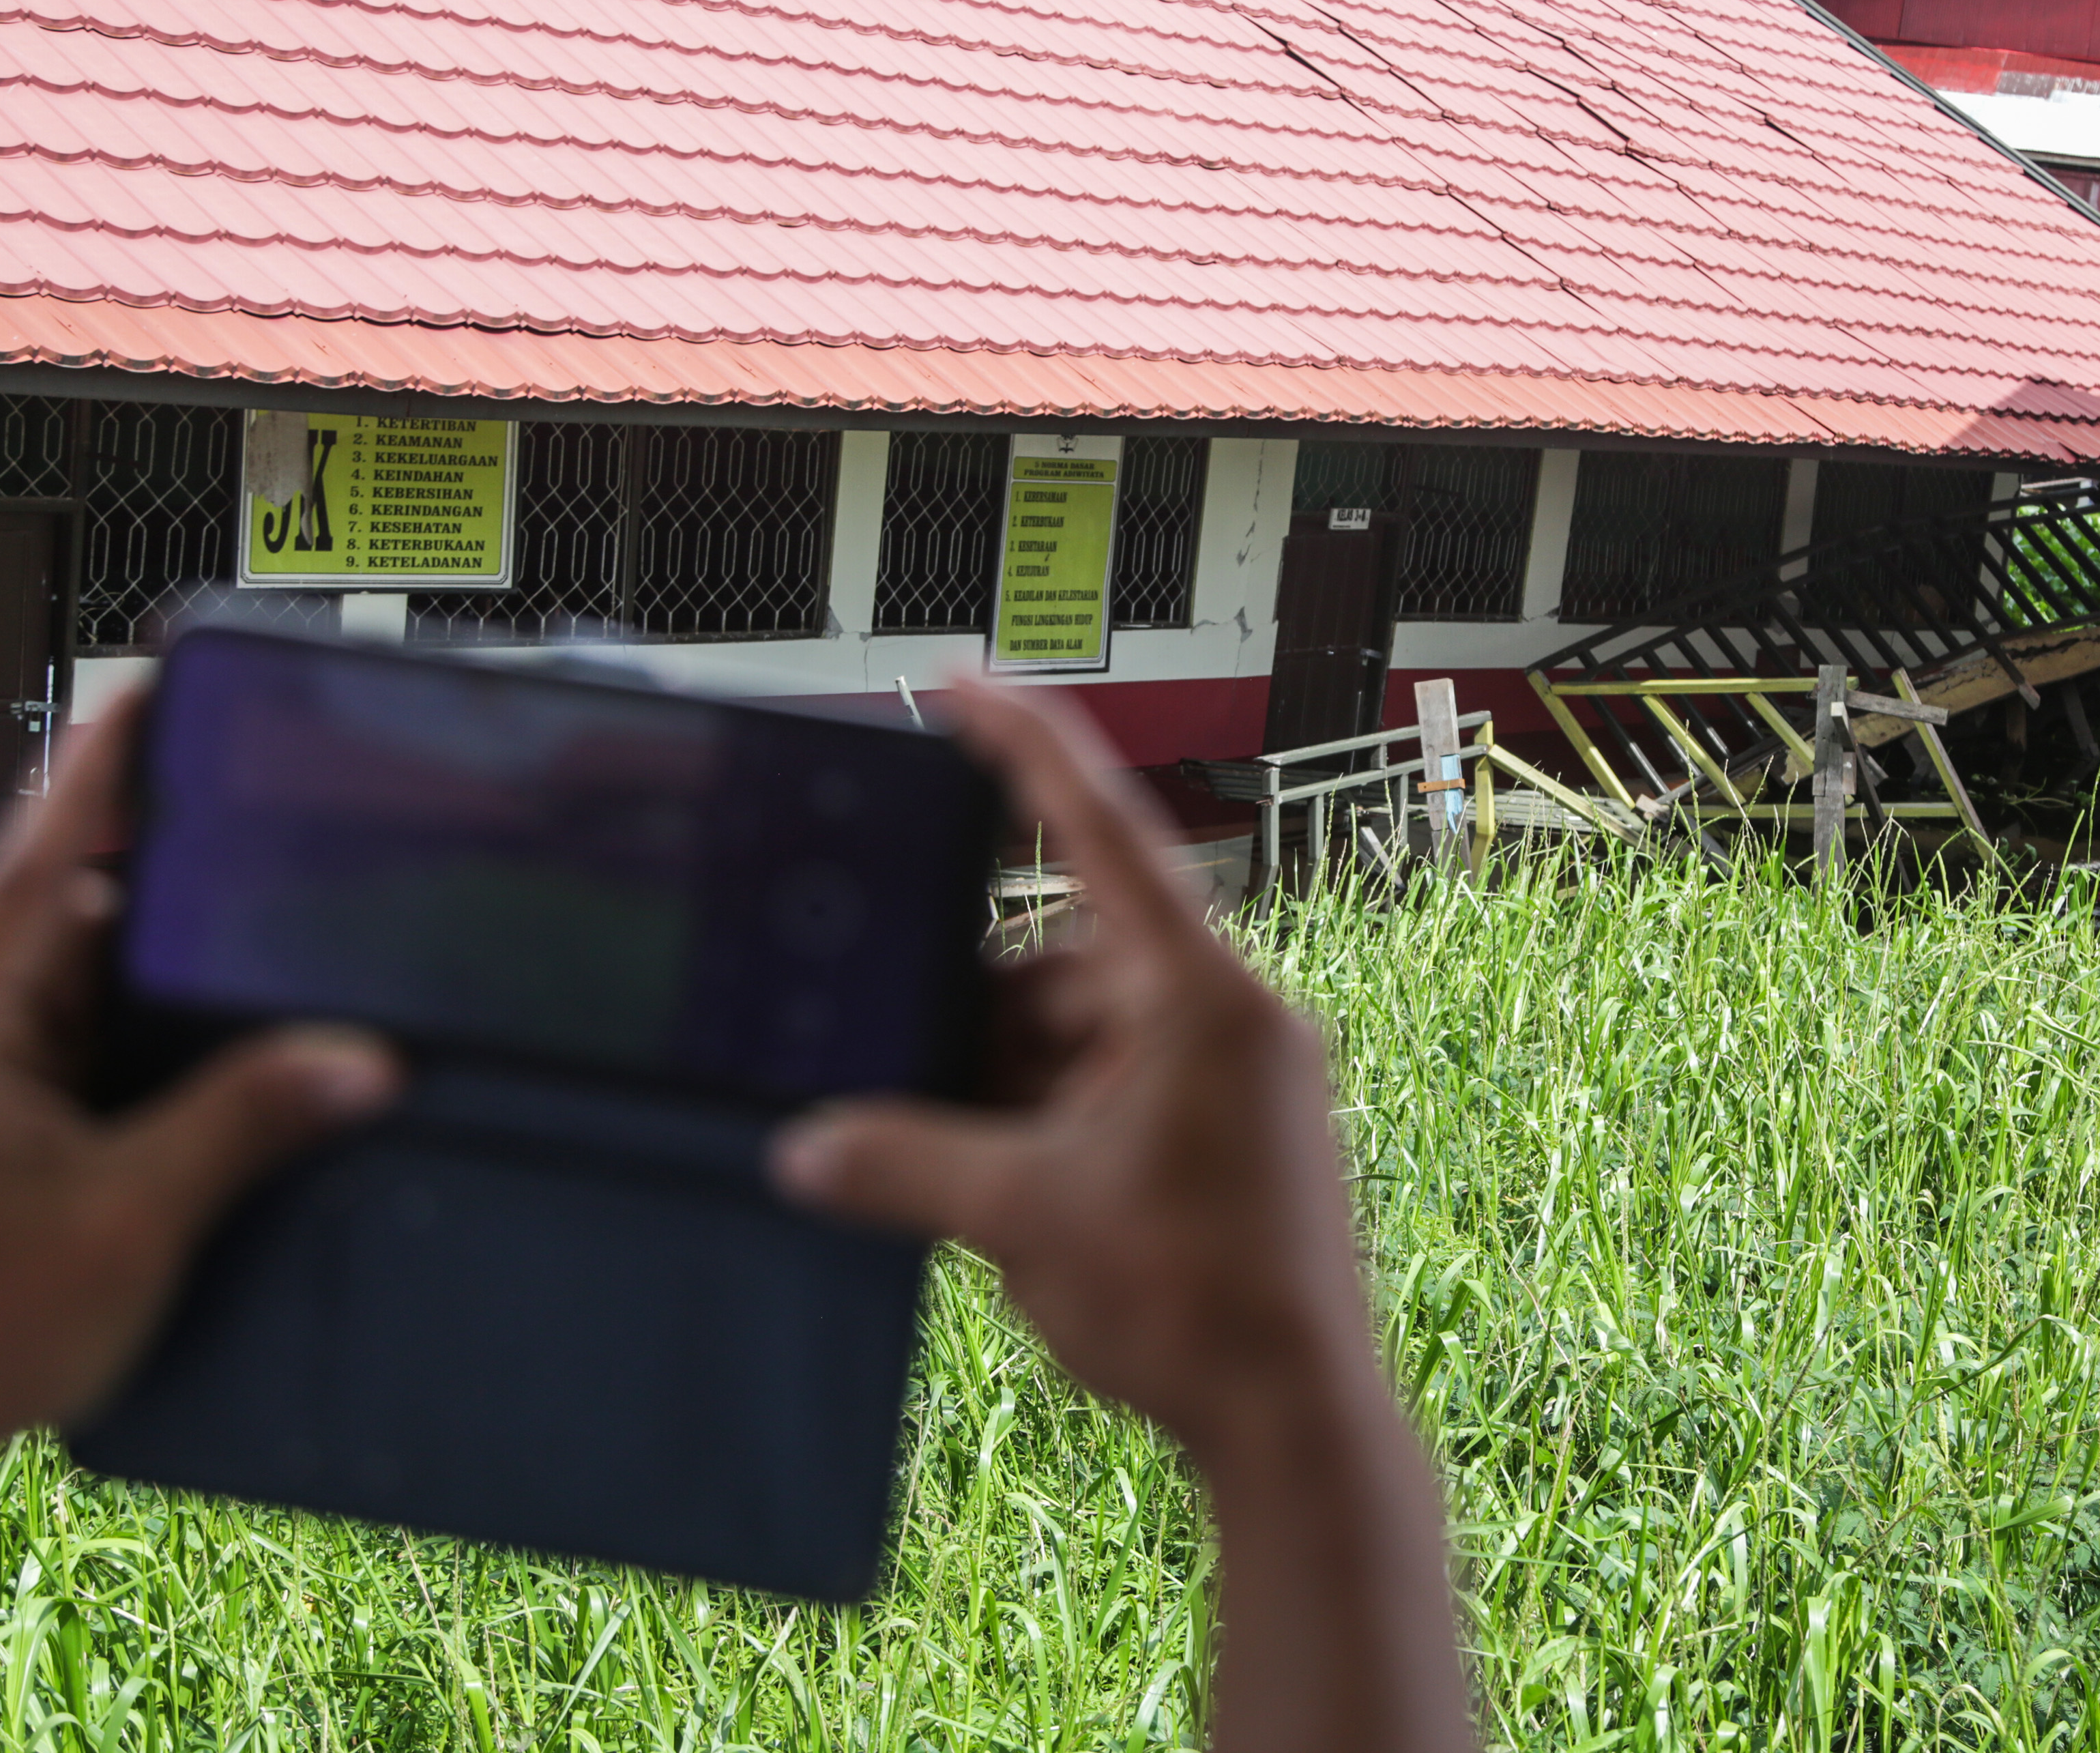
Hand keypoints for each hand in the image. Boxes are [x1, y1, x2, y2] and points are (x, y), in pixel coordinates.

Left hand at [0, 693, 398, 1603]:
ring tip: (224, 874)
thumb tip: (365, 1057)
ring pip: (39, 962)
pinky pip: (35, 1019)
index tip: (140, 691)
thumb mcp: (129, 1224)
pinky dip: (103, 996)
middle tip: (228, 781)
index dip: (91, 778)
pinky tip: (178, 991)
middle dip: (130, 841)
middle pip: (35, 901)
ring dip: (123, 926)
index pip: (28, 868)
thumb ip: (243, 1120)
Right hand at [771, 683, 1472, 1752]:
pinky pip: (1112, 1092)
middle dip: (977, 1013)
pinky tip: (988, 1181)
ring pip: (1081, 1039)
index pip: (1100, 830)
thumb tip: (802, 1149)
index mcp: (1199, 993)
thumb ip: (904, 1164)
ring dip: (1006, 1082)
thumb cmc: (1196, 1301)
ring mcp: (1234, 1079)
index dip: (1023, 746)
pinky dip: (1047, 1121)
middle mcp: (1228, 1017)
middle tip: (894, 1050)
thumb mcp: (1022, 1216)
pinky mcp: (1229, 1136)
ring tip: (943, 1154)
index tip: (961, 680)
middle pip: (1067, 965)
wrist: (1297, 1420)